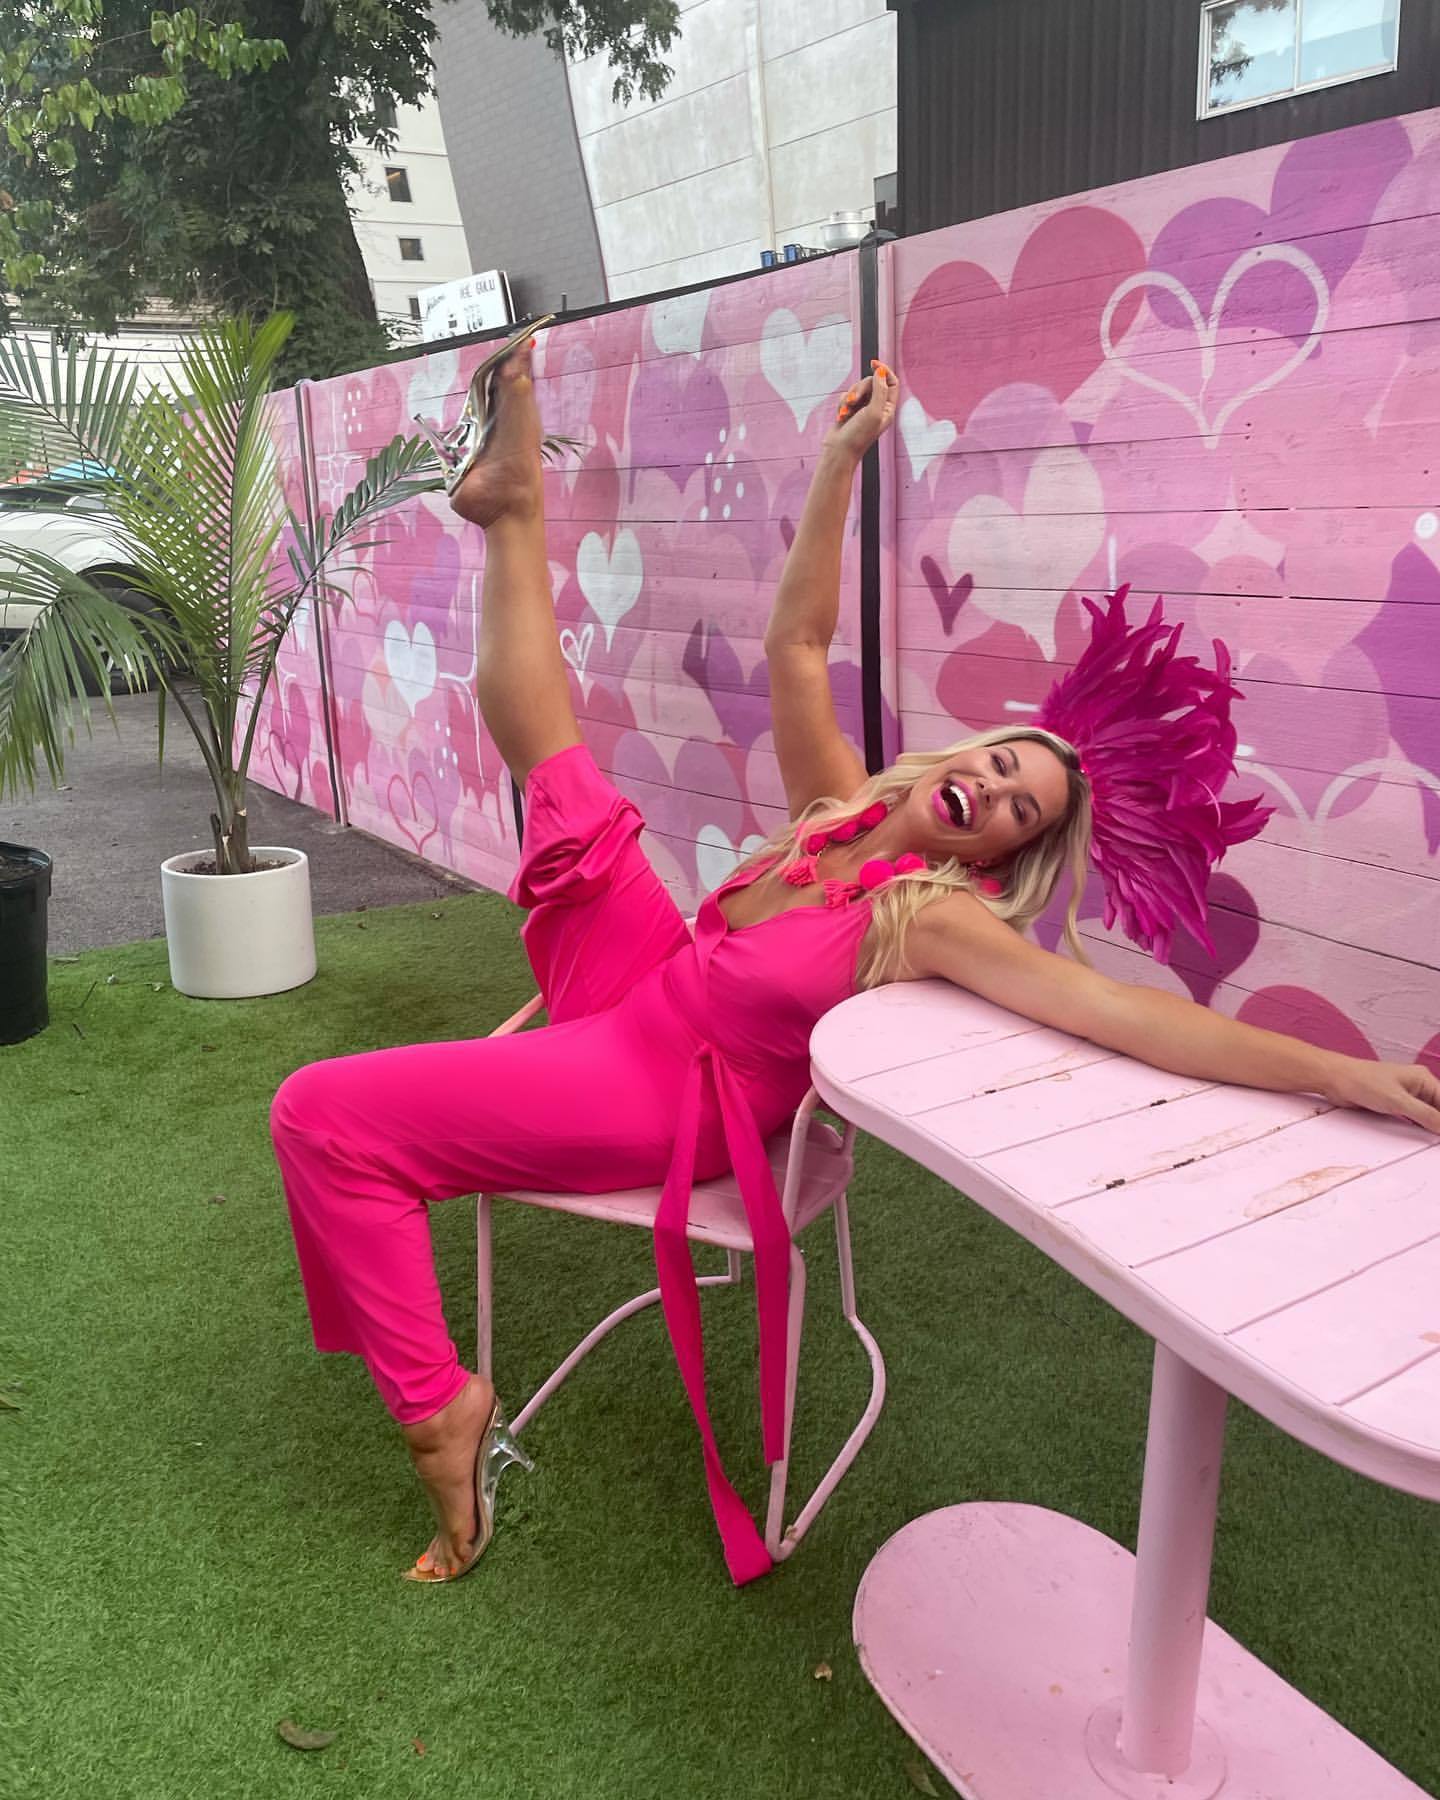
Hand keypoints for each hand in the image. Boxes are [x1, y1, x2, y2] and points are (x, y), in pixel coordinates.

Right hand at [823, 361, 898, 458]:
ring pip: (856, 389)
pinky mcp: (850, 410)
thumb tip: (881, 371)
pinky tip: (841, 417)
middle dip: (860, 388)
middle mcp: (877, 408)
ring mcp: (863, 409)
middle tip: (853, 401)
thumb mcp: (874, 411)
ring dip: (849, 398)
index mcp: (888, 409)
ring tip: (846, 413)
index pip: (891, 382)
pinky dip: (842, 404)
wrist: (839, 452)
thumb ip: (880, 390)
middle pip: (871, 382)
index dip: (884, 371)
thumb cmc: (858, 436)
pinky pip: (846, 396)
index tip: (873, 363)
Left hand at [1325, 1057, 1439, 1132]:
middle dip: (1439, 1125)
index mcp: (1423, 1079)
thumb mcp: (1398, 1101)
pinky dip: (1420, 1127)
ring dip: (1432, 1127)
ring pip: (1428, 1115)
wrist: (1335, 1079)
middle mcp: (1418, 1086)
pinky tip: (1423, 1137)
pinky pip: (1414, 1118)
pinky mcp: (1394, 1104)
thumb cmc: (1363, 1081)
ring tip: (1434, 1142)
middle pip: (1439, 1109)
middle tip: (1437, 1142)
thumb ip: (1425, 1115)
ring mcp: (1406, 1096)